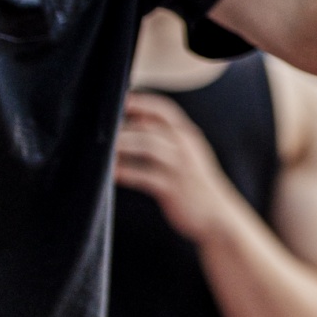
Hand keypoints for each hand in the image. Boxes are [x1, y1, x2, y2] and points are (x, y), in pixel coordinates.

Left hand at [114, 91, 241, 244]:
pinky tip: (110, 173)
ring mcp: (180, 167)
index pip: (164, 109)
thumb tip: (133, 123)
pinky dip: (124, 172)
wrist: (218, 216)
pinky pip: (143, 176)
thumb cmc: (196, 184)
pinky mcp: (173, 188)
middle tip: (98, 128)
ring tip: (102, 148)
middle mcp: (186, 147)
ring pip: (147, 146)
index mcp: (188, 135)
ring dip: (122, 145)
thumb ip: (167, 138)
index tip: (118, 100)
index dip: (140, 102)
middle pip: (150, 126)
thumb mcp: (188, 154)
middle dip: (123, 126)